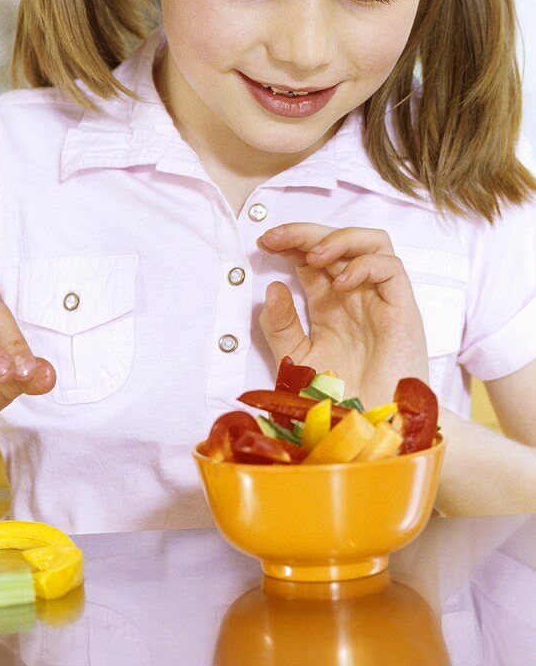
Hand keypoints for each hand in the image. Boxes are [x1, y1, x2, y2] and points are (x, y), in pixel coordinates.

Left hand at [257, 223, 427, 407]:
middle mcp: (355, 295)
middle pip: (338, 241)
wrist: (370, 432)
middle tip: (276, 238)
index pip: (311, 256)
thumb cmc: (337, 399)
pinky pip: (392, 269)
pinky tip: (341, 284)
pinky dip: (365, 265)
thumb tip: (272, 287)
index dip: (290, 243)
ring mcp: (380, 300)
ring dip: (339, 239)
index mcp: (329, 303)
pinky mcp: (403, 311)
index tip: (263, 243)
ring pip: (372, 242)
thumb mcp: (296, 360)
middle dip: (305, 232)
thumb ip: (280, 327)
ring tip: (313, 257)